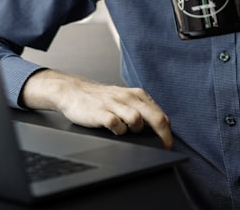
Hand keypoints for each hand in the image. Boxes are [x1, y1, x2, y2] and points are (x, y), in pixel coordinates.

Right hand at [19, 69, 172, 149]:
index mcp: (137, 95)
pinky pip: (116, 124)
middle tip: (163, 148)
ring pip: (137, 120)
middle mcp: (128, 97)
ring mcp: (114, 104)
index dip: (167, 133)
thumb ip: (140, 111)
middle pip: (155, 118)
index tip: (167, 145)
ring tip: (128, 133)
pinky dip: (119, 131)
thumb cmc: (101, 99)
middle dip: (163, 136)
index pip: (161, 115)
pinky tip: (115, 131)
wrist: (72, 91)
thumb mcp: (124, 100)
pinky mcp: (101, 112)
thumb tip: (158, 132)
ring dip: (136, 130)